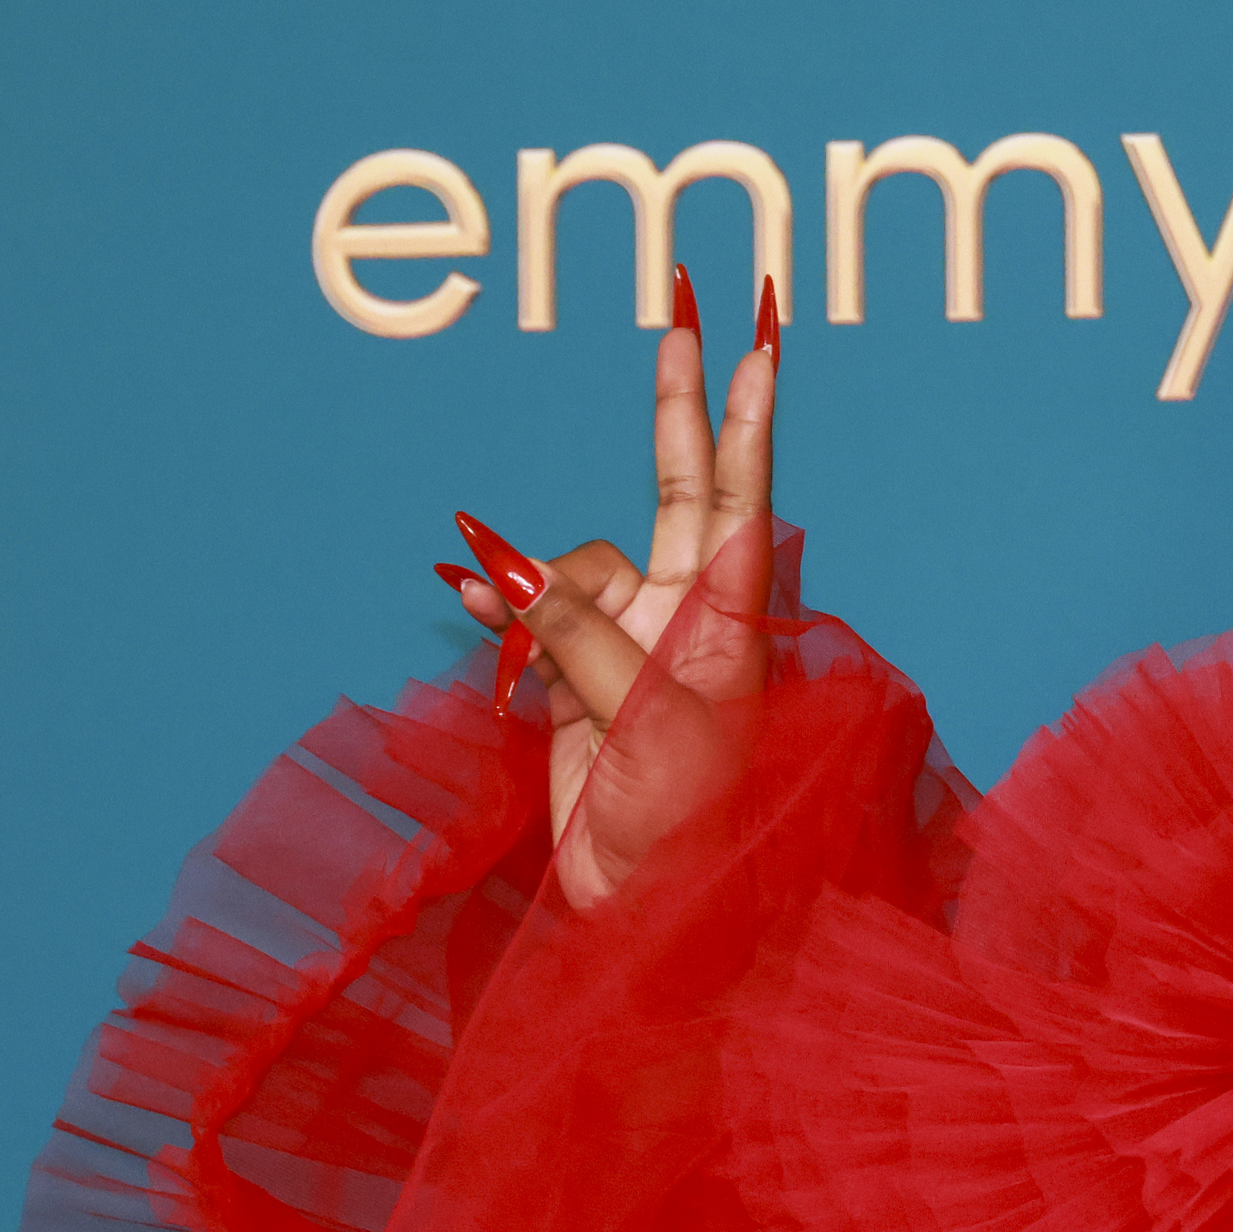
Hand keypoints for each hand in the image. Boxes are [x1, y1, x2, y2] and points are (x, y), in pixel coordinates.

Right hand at [443, 269, 778, 908]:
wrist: (657, 914)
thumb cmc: (689, 829)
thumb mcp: (648, 726)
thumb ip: (581, 639)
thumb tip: (512, 571)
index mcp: (728, 620)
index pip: (742, 495)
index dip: (747, 419)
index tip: (761, 343)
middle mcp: (686, 616)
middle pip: (679, 485)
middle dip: (676, 407)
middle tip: (684, 317)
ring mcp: (630, 643)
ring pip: (568, 568)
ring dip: (539, 595)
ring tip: (540, 672)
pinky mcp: (576, 682)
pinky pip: (527, 618)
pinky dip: (500, 610)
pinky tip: (471, 605)